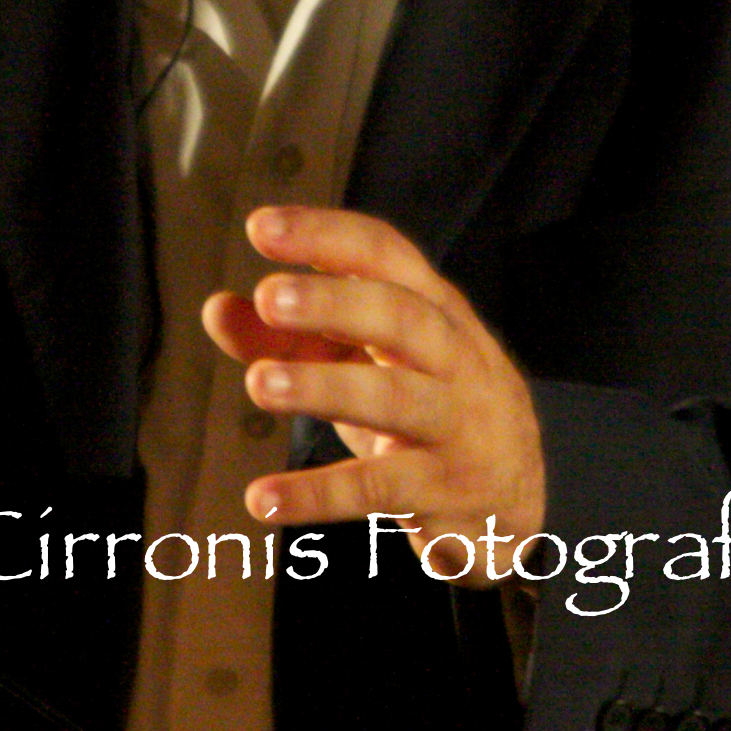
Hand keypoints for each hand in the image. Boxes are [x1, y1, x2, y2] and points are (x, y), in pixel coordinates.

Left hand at [204, 203, 545, 586]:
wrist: (514, 504)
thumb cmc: (419, 412)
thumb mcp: (361, 364)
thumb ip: (289, 337)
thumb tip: (216, 307)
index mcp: (434, 308)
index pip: (386, 255)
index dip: (326, 236)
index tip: (259, 226)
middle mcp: (456, 357)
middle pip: (402, 316)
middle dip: (334, 301)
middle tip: (269, 297)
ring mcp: (458, 425)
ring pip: (396, 397)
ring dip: (326, 387)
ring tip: (259, 383)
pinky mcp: (445, 491)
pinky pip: (379, 488)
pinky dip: (318, 494)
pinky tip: (262, 500)